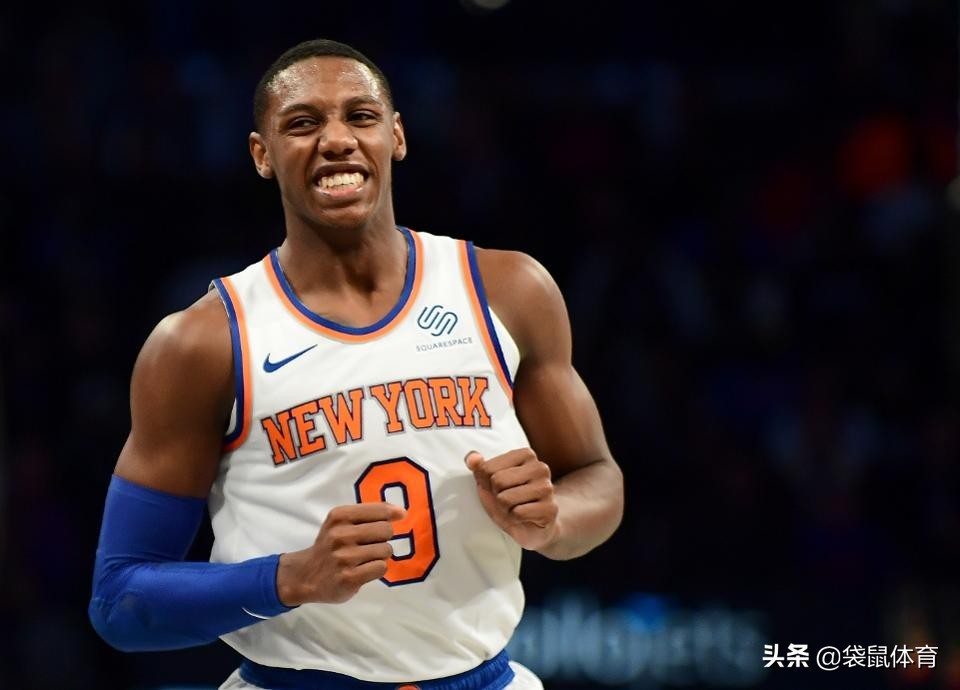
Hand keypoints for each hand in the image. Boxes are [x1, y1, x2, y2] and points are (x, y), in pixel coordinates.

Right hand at [276, 502, 405, 605]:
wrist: (306, 575)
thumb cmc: (330, 545)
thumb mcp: (340, 522)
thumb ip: (368, 514)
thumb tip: (401, 512)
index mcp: (339, 516)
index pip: (379, 510)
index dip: (393, 514)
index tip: (400, 515)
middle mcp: (340, 534)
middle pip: (386, 530)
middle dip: (384, 537)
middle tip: (371, 543)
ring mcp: (344, 557)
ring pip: (385, 550)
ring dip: (380, 555)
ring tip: (365, 558)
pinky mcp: (349, 578)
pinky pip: (381, 568)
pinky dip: (377, 569)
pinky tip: (364, 570)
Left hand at [465, 448, 559, 551]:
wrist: (533, 526)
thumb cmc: (510, 499)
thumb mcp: (490, 482)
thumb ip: (479, 467)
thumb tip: (472, 458)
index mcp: (526, 455)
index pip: (487, 468)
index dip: (485, 483)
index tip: (496, 488)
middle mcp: (540, 467)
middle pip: (497, 481)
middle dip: (496, 495)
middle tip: (507, 500)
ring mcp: (547, 488)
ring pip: (505, 499)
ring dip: (505, 509)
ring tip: (515, 508)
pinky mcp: (550, 509)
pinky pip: (517, 513)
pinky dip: (514, 519)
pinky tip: (524, 517)